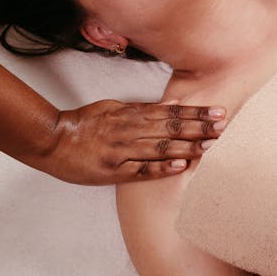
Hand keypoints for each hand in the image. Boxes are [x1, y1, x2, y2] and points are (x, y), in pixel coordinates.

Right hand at [34, 101, 226, 184]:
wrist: (52, 141)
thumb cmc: (84, 124)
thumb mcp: (114, 107)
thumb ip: (142, 108)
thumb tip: (173, 104)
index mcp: (130, 114)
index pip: (171, 113)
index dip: (196, 113)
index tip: (217, 112)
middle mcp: (129, 131)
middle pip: (171, 128)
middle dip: (200, 128)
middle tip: (224, 127)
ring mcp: (122, 151)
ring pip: (160, 148)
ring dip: (188, 146)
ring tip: (211, 146)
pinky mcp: (114, 171)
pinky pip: (142, 170)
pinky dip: (162, 167)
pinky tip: (181, 165)